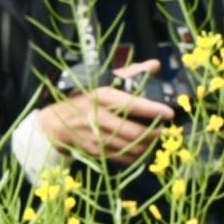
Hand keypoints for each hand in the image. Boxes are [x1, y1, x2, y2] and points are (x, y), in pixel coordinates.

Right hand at [39, 72, 176, 163]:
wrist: (54, 122)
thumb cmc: (83, 96)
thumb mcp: (103, 80)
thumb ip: (131, 73)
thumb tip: (155, 65)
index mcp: (101, 96)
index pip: (132, 104)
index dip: (153, 110)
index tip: (169, 113)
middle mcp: (98, 117)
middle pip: (134, 131)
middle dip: (154, 133)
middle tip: (164, 130)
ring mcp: (96, 137)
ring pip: (130, 147)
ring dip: (147, 146)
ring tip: (155, 140)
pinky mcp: (95, 151)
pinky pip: (122, 158)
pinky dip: (135, 156)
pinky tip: (143, 150)